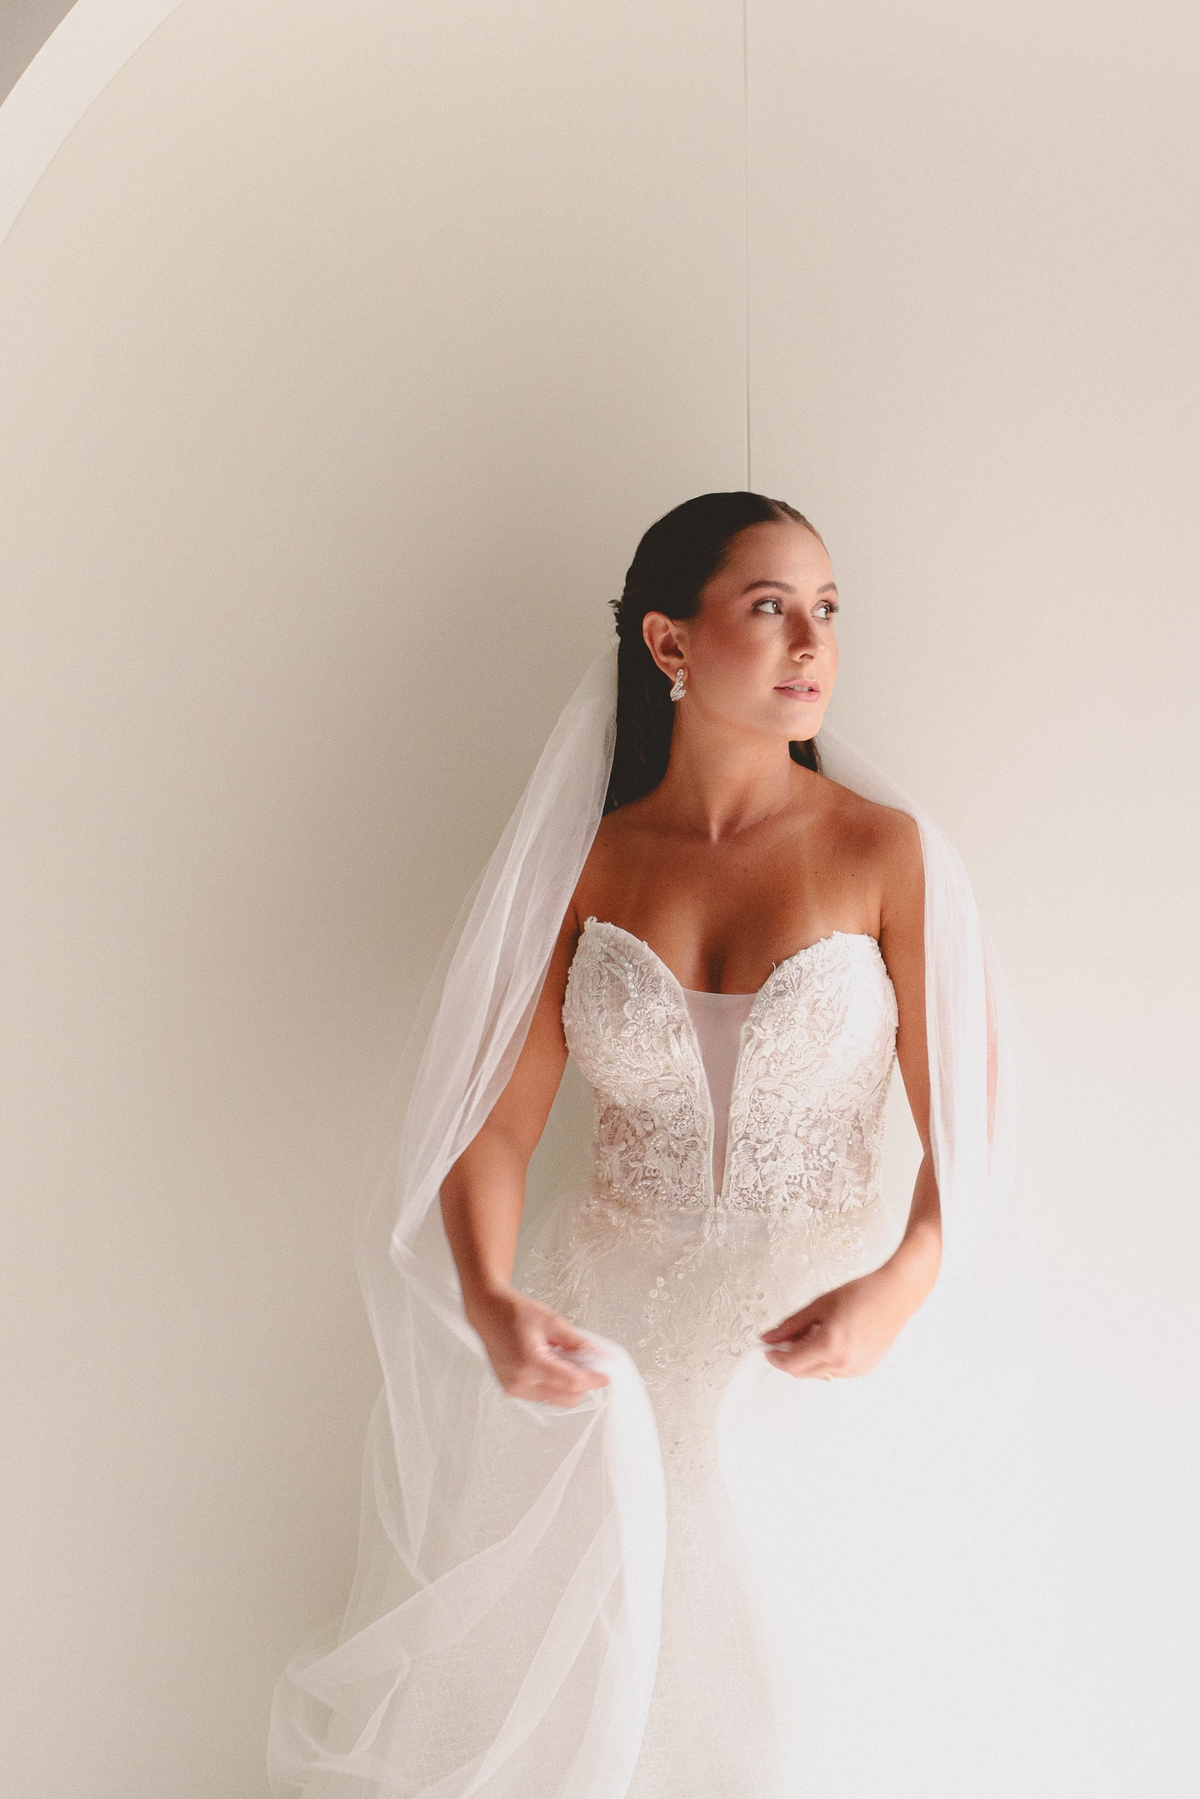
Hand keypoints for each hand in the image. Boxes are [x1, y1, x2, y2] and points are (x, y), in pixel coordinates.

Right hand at [467, 1287, 609, 1406]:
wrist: (487, 1312)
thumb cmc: (515, 1312)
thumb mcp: (553, 1322)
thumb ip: (578, 1344)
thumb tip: (600, 1358)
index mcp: (531, 1363)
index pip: (572, 1382)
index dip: (593, 1380)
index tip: (606, 1376)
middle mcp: (520, 1381)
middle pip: (566, 1397)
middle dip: (581, 1383)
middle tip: (586, 1362)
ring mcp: (513, 1388)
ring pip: (555, 1399)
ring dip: (566, 1384)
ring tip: (561, 1358)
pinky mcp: (510, 1389)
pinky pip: (542, 1395)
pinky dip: (552, 1384)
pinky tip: (549, 1363)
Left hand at [759, 1262, 917, 1379]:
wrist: (895, 1294)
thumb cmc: (863, 1293)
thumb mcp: (819, 1305)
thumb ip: (791, 1324)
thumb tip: (769, 1336)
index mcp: (829, 1345)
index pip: (790, 1364)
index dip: (774, 1357)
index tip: (768, 1348)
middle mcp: (843, 1363)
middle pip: (802, 1373)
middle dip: (789, 1358)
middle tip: (785, 1338)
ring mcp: (856, 1369)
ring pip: (818, 1374)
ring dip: (808, 1359)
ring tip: (815, 1332)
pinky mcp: (865, 1369)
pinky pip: (835, 1372)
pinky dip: (826, 1360)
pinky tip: (831, 1339)